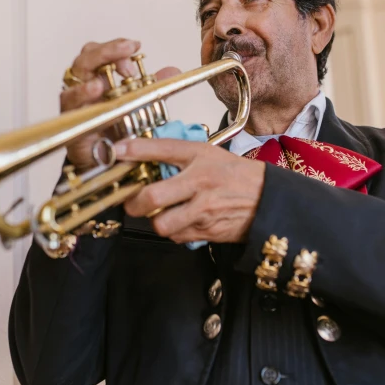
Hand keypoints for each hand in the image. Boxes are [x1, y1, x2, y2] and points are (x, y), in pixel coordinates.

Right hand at [61, 38, 179, 170]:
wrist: (109, 161)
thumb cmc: (119, 130)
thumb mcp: (142, 104)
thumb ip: (155, 87)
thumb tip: (173, 70)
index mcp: (97, 80)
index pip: (98, 53)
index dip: (115, 47)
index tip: (135, 47)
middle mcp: (84, 90)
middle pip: (84, 61)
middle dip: (105, 52)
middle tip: (127, 50)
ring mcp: (77, 108)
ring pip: (72, 84)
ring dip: (88, 77)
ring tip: (103, 77)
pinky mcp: (74, 126)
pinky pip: (71, 110)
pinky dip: (81, 96)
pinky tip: (95, 90)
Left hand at [115, 138, 265, 243]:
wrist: (269, 199)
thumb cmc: (237, 175)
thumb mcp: (210, 154)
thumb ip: (178, 156)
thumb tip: (142, 157)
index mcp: (199, 156)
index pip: (161, 148)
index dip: (134, 150)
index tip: (116, 151)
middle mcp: (199, 181)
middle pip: (152, 197)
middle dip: (134, 203)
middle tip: (133, 202)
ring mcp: (203, 209)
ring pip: (162, 223)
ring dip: (155, 221)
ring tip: (160, 214)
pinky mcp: (207, 230)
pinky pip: (177, 236)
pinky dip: (174, 231)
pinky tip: (182, 221)